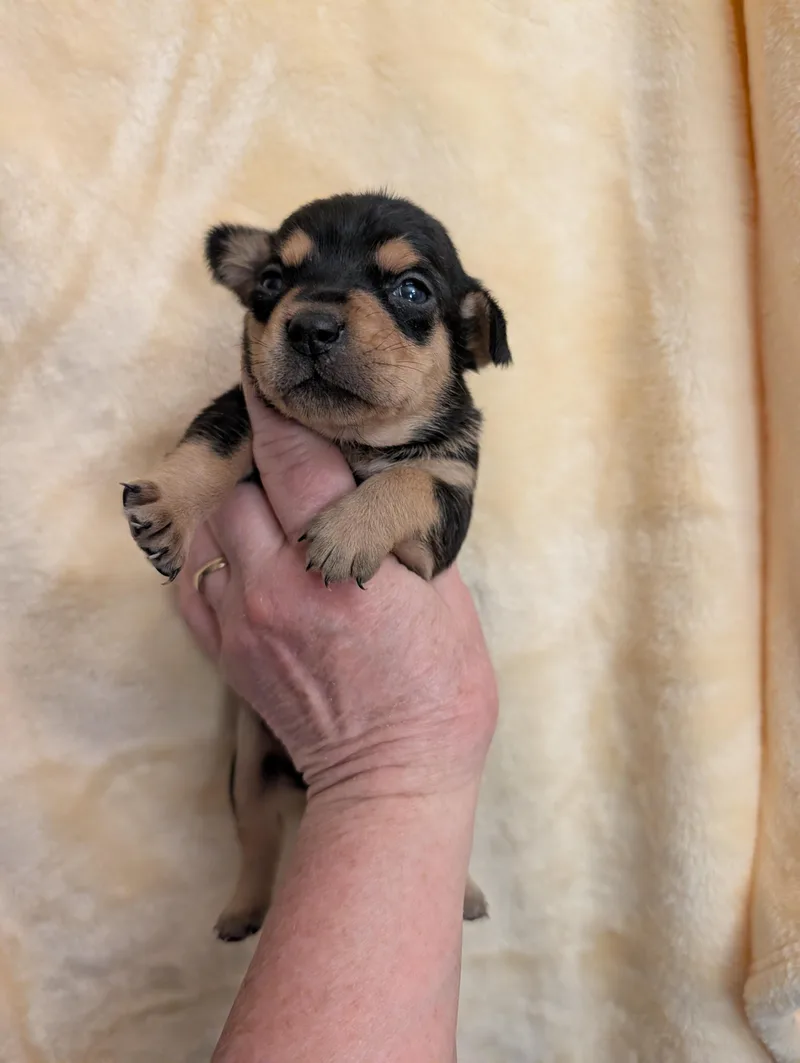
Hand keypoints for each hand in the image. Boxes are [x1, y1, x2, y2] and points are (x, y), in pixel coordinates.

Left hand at [177, 384, 496, 800]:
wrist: (394, 776)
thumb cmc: (439, 688)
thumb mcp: (443, 592)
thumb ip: (396, 529)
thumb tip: (369, 480)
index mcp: (341, 561)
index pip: (291, 456)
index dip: (275, 406)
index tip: (265, 375)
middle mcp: (278, 584)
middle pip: (240, 487)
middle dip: (263, 466)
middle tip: (292, 465)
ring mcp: (243, 621)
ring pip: (210, 529)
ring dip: (236, 509)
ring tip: (270, 513)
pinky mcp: (226, 654)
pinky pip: (191, 579)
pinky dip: (210, 553)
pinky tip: (240, 553)